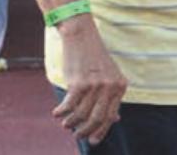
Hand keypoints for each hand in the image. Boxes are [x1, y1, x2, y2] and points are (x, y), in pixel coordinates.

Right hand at [50, 20, 127, 142]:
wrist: (81, 36)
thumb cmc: (94, 57)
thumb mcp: (109, 75)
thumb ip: (112, 96)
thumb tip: (116, 119)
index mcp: (120, 86)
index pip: (111, 116)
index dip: (102, 130)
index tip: (93, 140)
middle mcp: (110, 87)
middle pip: (97, 118)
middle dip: (86, 130)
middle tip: (77, 135)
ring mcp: (95, 85)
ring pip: (81, 114)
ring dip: (71, 122)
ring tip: (65, 123)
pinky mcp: (79, 83)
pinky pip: (69, 106)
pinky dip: (62, 112)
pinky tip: (56, 113)